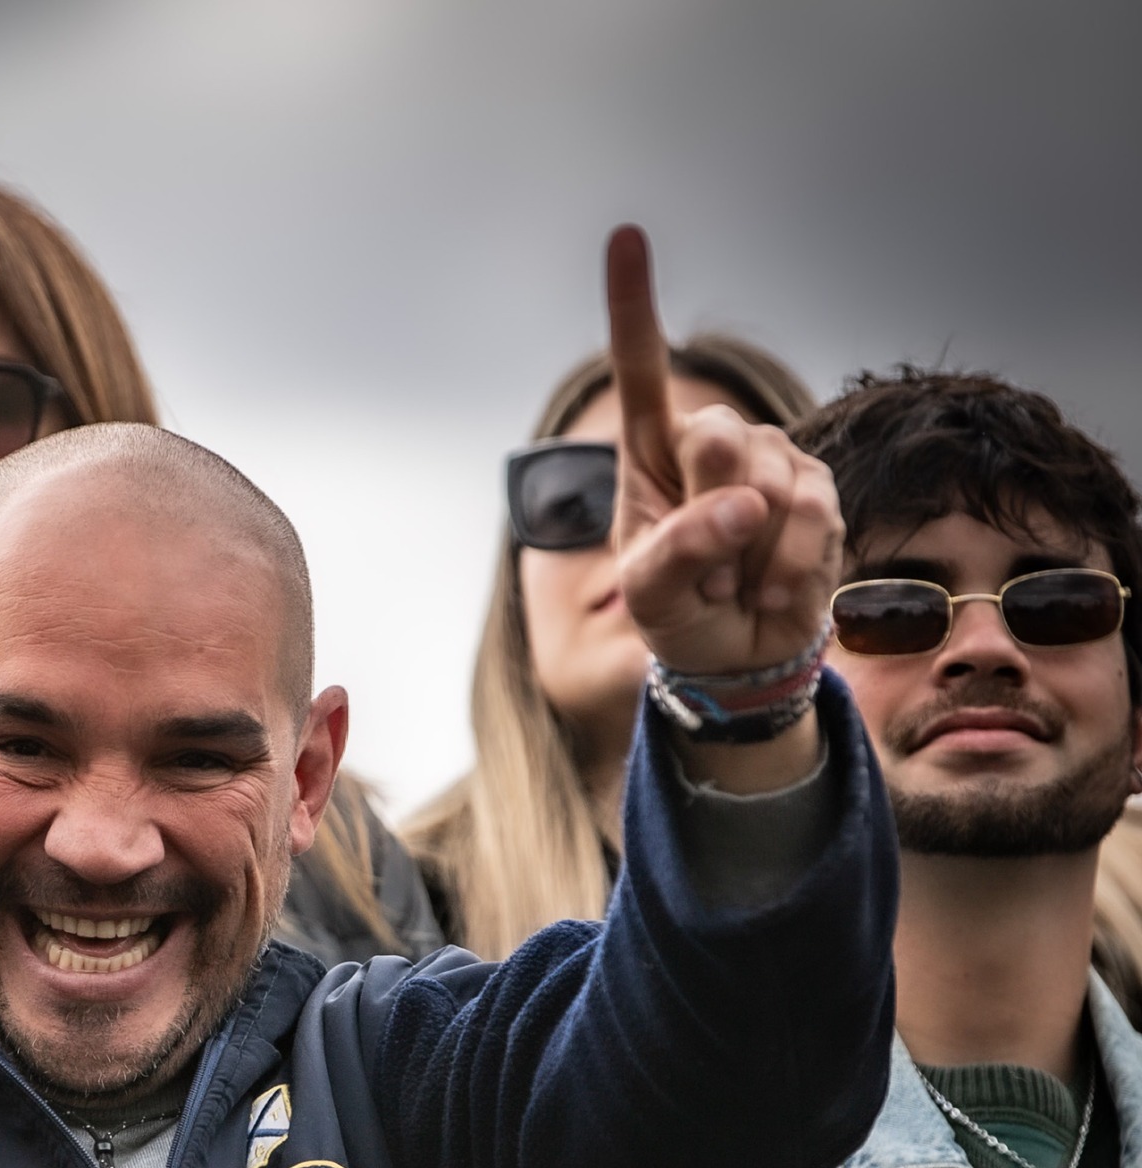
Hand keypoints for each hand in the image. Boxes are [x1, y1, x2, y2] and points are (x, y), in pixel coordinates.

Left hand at [607, 226, 841, 676]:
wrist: (737, 654)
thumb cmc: (678, 614)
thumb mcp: (650, 595)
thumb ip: (678, 550)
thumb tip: (744, 506)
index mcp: (652, 452)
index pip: (642, 371)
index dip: (635, 305)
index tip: (625, 236)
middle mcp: (713, 441)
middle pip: (716, 440)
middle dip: (710, 514)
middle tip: (704, 564)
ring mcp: (772, 460)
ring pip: (769, 485)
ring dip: (749, 556)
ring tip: (734, 582)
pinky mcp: (820, 489)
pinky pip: (810, 518)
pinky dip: (785, 568)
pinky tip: (768, 588)